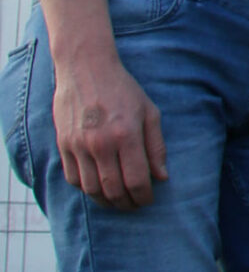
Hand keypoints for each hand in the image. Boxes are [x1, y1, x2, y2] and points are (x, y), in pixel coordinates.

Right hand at [53, 52, 166, 208]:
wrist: (85, 67)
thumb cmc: (123, 89)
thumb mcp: (149, 112)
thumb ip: (156, 146)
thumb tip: (161, 177)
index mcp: (126, 135)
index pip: (137, 181)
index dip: (144, 197)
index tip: (148, 198)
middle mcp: (101, 143)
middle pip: (114, 190)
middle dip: (127, 203)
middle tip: (134, 204)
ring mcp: (79, 145)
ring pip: (91, 189)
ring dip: (106, 201)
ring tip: (116, 200)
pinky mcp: (63, 144)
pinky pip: (73, 178)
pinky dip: (86, 189)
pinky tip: (97, 187)